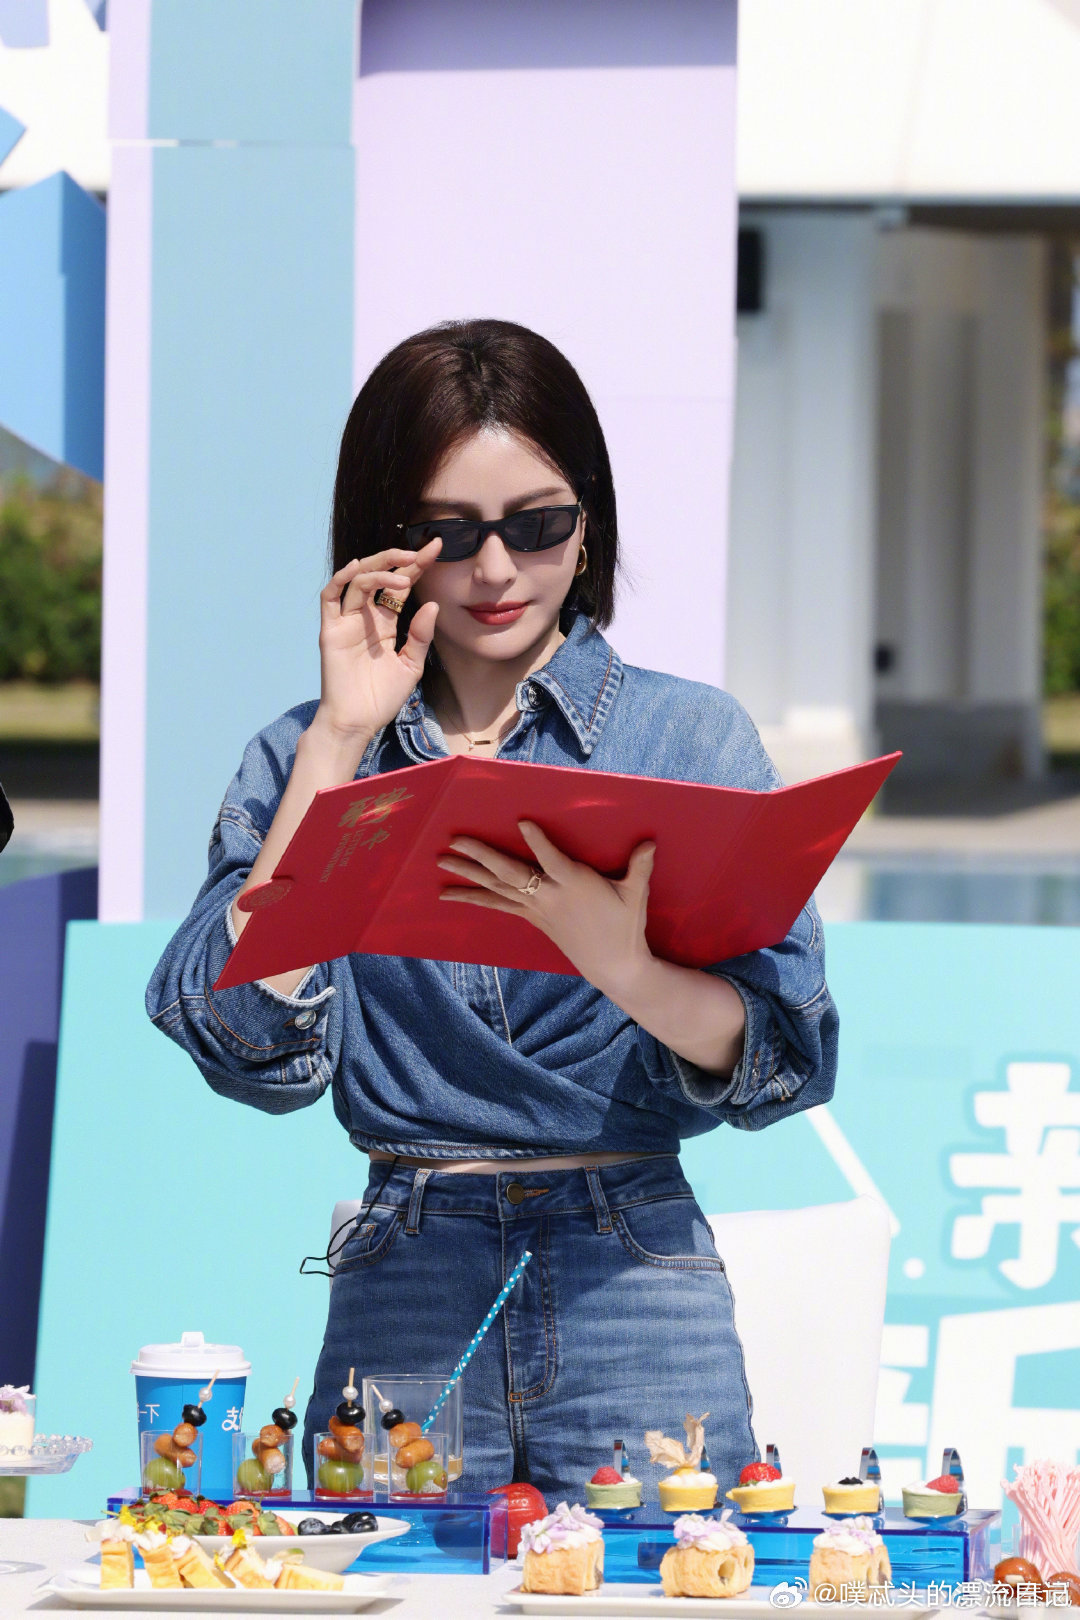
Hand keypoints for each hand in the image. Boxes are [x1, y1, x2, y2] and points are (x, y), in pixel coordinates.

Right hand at [312, 540, 442, 746]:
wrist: (358, 722)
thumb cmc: (382, 698)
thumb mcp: (411, 665)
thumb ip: (420, 636)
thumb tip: (432, 605)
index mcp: (385, 623)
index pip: (400, 586)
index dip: (416, 566)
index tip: (436, 547)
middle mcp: (365, 617)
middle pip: (379, 576)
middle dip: (398, 559)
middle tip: (419, 552)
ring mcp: (346, 622)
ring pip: (357, 581)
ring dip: (380, 571)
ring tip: (403, 573)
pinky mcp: (331, 631)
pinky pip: (330, 598)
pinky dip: (341, 579)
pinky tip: (358, 568)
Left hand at [437, 820, 656, 995]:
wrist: (613, 966)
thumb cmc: (625, 926)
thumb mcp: (635, 895)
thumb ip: (639, 866)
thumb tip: (650, 841)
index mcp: (574, 884)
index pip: (552, 859)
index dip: (538, 842)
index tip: (522, 822)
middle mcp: (549, 896)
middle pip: (510, 872)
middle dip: (481, 855)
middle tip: (456, 839)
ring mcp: (537, 908)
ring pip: (497, 888)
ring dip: (467, 875)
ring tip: (441, 861)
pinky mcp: (532, 918)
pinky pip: (498, 904)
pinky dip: (474, 897)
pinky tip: (451, 894)